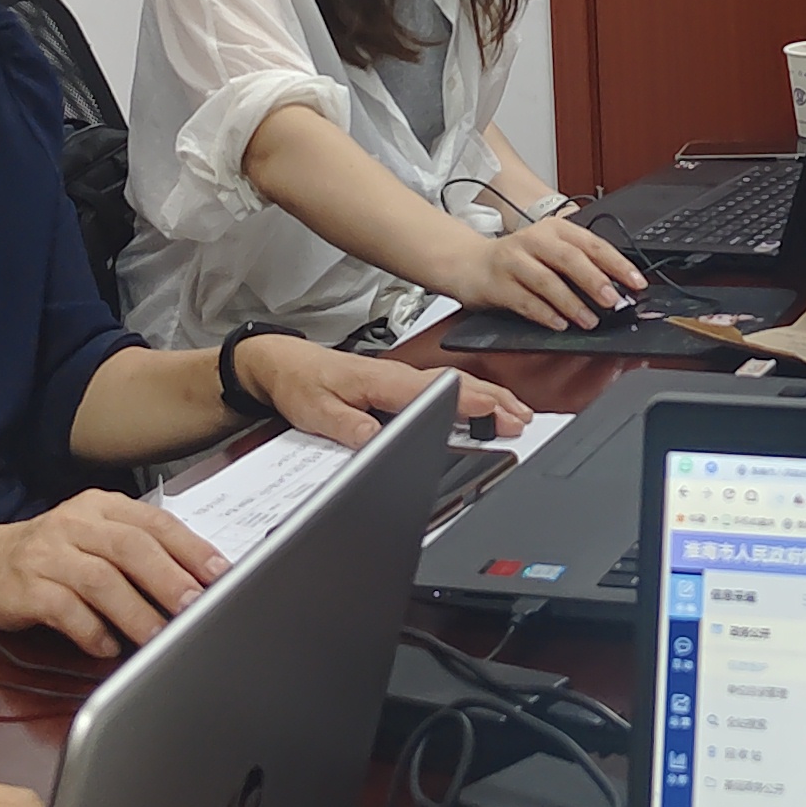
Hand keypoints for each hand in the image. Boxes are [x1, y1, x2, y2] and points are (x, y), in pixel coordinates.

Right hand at [0, 486, 239, 665]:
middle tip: (195, 607)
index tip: (221, 574)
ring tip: (159, 637)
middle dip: (170, 579)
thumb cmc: (45, 559)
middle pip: (132, 547)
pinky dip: (91, 631)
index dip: (192, 549)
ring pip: (102, 580)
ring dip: (136, 612)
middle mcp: (75, 524)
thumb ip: (136, 555)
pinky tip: (107, 647)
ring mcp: (47, 554)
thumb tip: (195, 586)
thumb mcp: (91, 541)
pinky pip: (65, 610)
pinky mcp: (24, 587)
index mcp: (100, 507)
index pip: (155, 522)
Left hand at [245, 332, 531, 443]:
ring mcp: (399, 379)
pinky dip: (469, 395)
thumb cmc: (300, 382)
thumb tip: (377, 441)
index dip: (472, 403)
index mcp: (384, 380)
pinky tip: (480, 407)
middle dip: (495, 400)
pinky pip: (441, 388)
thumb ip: (348, 427)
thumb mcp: (317, 411)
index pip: (438, 391)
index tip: (499, 415)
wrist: (281, 365)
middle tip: (524, 419)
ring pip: (454, 385)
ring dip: (488, 396)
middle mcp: (397, 376)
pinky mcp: (395, 385)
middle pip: (457, 385)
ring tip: (516, 413)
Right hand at [438, 212, 645, 330]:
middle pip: (570, 259)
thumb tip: (619, 288)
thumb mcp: (550, 251)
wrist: (469, 262)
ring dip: (572, 303)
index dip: (617, 264)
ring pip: (547, 281)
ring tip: (590, 320)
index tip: (636, 283)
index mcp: (555, 229)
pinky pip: (525, 300)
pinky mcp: (497, 283)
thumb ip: (581, 264)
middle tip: (614, 301)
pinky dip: (544, 314)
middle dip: (595, 281)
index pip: (592, 244)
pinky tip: (559, 324)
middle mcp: (535, 240)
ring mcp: (514, 261)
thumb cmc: (518, 259)